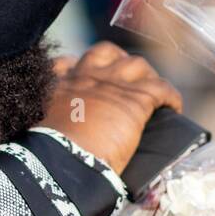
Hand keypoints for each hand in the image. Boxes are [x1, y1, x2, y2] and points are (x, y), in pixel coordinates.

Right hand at [43, 42, 183, 174]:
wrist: (64, 163)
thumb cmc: (48, 157)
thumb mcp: (40, 133)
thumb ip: (50, 126)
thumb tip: (54, 144)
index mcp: (57, 86)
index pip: (66, 64)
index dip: (77, 68)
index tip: (82, 78)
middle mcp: (84, 77)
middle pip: (105, 52)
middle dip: (117, 61)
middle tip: (126, 80)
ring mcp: (111, 84)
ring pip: (136, 64)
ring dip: (146, 77)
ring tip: (153, 94)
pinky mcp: (135, 98)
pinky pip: (162, 88)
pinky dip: (171, 97)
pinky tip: (174, 108)